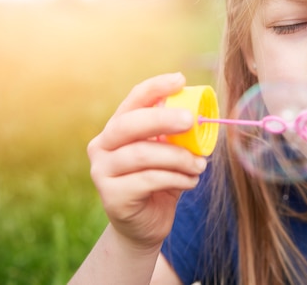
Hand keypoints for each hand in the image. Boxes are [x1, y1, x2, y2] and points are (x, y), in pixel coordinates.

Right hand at [87, 73, 206, 251]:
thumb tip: (203, 113)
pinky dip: (175, 178)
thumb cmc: (161, 182)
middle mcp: (102, 146)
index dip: (155, 88)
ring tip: (200, 165)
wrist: (145, 227)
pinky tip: (191, 182)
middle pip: (129, 125)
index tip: (180, 80)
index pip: (133, 101)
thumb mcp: (169, 154)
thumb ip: (177, 135)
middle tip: (191, 120)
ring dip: (178, 157)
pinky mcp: (112, 196)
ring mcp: (102, 172)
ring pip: (142, 154)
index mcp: (116, 128)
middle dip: (162, 119)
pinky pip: (148, 180)